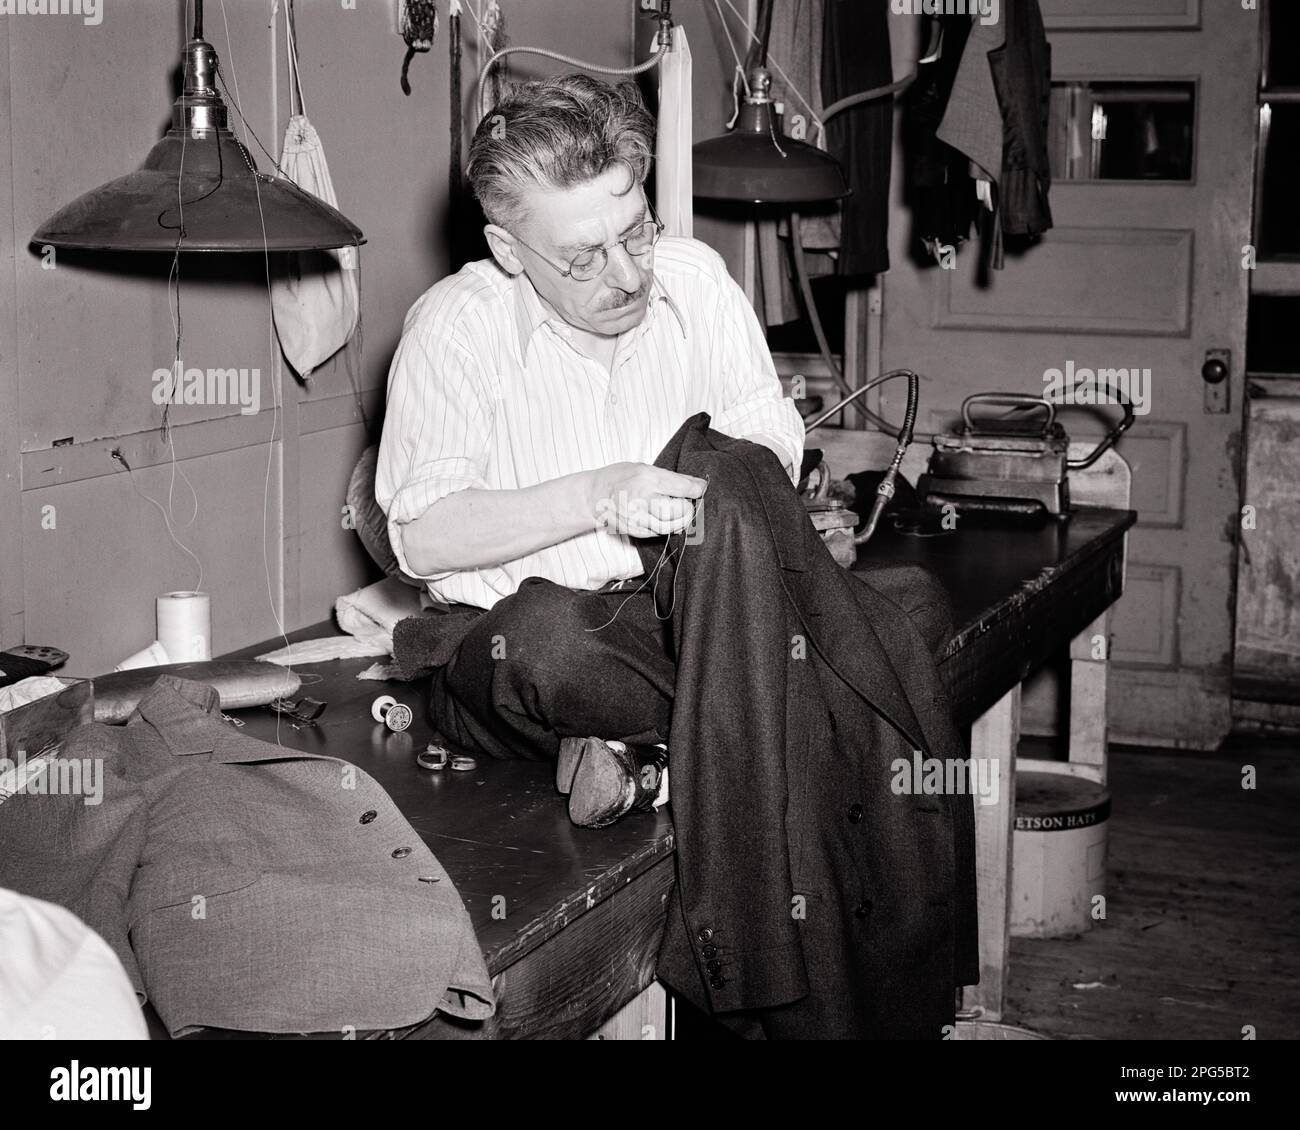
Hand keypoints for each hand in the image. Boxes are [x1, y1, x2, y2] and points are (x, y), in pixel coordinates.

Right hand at [584, 462, 707, 536]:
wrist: (593, 496)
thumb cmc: (620, 477)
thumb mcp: (645, 468)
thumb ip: (672, 478)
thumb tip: (699, 485)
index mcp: (646, 479)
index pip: (682, 488)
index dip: (697, 489)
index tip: (701, 489)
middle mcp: (642, 499)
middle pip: (679, 511)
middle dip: (688, 508)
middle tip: (687, 503)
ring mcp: (637, 518)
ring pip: (670, 526)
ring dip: (679, 521)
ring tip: (678, 512)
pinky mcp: (635, 531)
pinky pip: (659, 533)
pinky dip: (666, 527)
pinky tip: (664, 519)